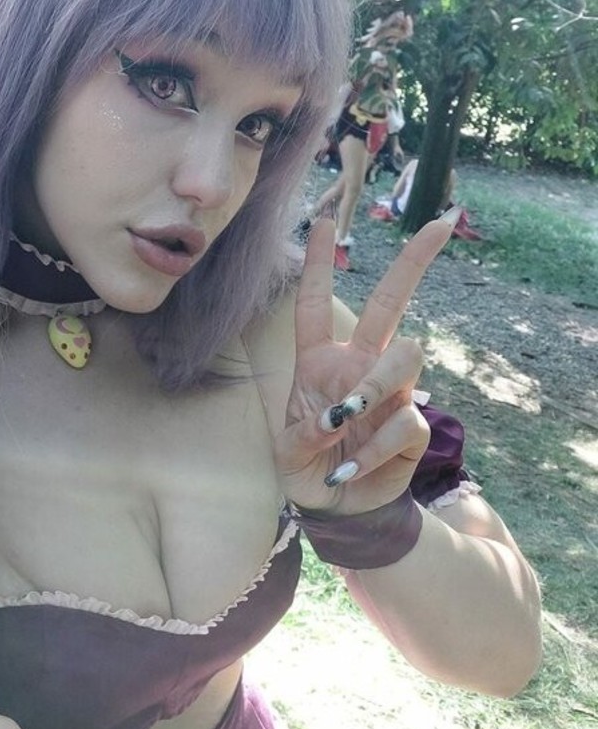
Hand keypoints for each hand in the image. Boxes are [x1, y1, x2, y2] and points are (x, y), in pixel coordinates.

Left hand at [275, 215, 453, 514]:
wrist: (335, 508)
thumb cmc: (307, 468)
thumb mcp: (287, 453)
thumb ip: (304, 434)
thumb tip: (339, 418)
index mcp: (319, 362)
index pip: (316, 305)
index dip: (319, 265)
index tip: (323, 221)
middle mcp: (359, 366)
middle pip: (390, 304)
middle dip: (414, 262)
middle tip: (441, 224)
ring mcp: (390, 393)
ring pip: (406, 356)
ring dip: (374, 387)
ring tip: (347, 421)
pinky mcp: (411, 425)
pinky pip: (403, 420)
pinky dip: (374, 448)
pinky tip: (352, 470)